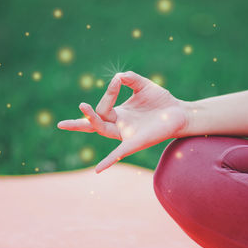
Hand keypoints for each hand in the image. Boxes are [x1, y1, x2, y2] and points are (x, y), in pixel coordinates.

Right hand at [57, 71, 188, 173]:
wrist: (179, 112)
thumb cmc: (161, 101)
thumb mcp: (143, 85)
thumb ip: (130, 79)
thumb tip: (117, 77)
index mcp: (120, 113)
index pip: (104, 105)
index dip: (109, 92)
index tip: (118, 81)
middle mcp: (120, 125)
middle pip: (95, 123)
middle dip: (82, 119)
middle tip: (68, 117)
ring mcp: (126, 135)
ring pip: (103, 130)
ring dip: (92, 121)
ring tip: (83, 108)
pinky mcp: (136, 142)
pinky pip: (120, 152)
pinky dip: (109, 161)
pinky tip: (98, 170)